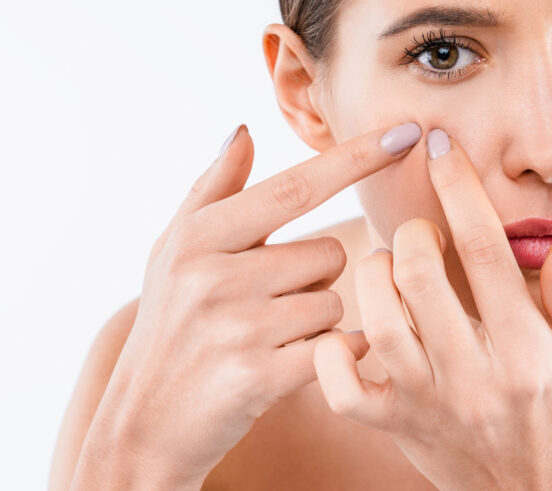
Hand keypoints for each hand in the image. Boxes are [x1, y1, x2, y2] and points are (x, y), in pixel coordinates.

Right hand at [96, 121, 421, 485]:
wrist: (144, 421)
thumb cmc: (169, 323)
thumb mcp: (174, 249)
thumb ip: (214, 187)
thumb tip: (245, 130)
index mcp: (200, 236)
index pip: (297, 186)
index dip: (357, 157)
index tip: (407, 131)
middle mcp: (216, 277)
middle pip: (330, 254)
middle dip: (317, 278)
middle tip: (270, 303)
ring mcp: (238, 329)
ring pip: (335, 303)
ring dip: (318, 320)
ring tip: (272, 336)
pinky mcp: (258, 377)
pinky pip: (336, 347)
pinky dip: (330, 354)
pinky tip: (291, 362)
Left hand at [313, 129, 551, 490]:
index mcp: (527, 353)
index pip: (485, 252)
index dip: (459, 187)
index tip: (441, 145)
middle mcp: (473, 377)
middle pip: (420, 277)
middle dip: (413, 232)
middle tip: (421, 231)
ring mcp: (426, 404)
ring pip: (376, 323)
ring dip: (374, 278)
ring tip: (389, 268)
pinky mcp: (393, 426)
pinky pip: (342, 388)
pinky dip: (331, 350)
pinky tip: (350, 328)